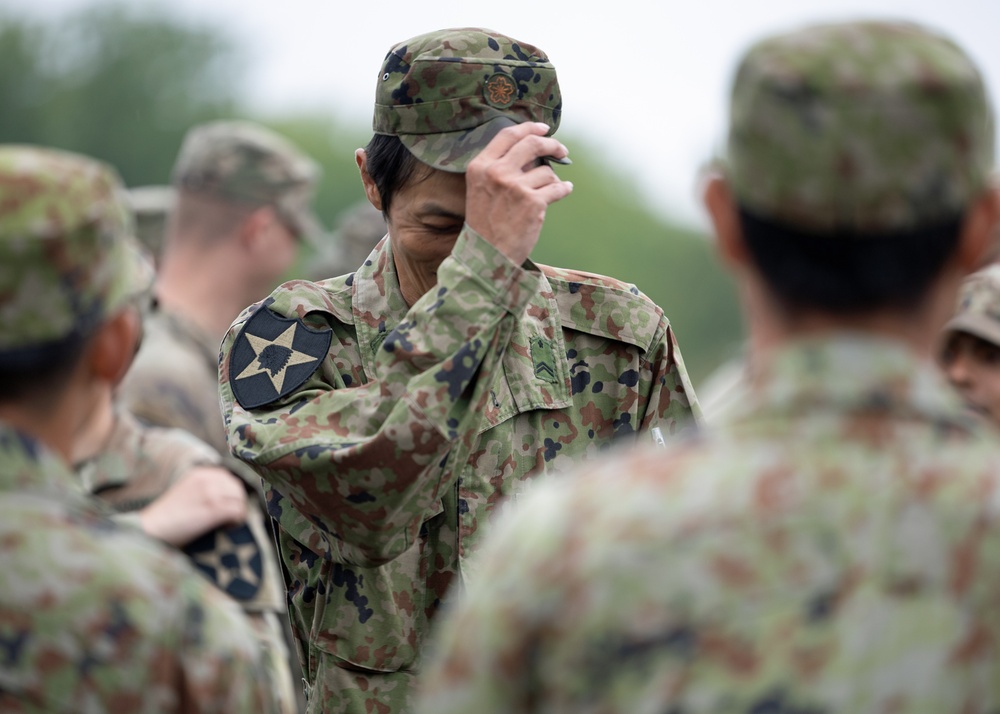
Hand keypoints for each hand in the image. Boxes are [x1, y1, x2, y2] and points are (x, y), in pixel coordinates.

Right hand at [138, 466, 248, 546]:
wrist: (151, 529)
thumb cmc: (166, 518)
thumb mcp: (186, 493)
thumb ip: (204, 490)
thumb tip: (227, 500)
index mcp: (199, 473)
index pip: (228, 479)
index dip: (231, 495)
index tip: (226, 509)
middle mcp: (206, 479)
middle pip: (237, 488)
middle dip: (237, 504)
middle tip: (229, 520)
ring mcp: (211, 492)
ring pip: (239, 499)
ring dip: (238, 513)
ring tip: (227, 525)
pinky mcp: (213, 508)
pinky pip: (237, 511)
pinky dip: (237, 520)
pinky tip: (226, 528)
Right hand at [464, 121, 572, 264]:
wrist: (487, 256)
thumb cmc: (486, 225)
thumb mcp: (482, 190)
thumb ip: (502, 169)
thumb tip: (536, 153)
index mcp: (480, 167)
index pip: (508, 135)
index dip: (529, 127)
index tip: (543, 128)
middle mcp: (496, 172)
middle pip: (532, 143)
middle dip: (552, 144)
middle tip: (562, 150)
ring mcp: (515, 186)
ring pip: (546, 171)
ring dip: (552, 180)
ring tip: (547, 193)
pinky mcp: (533, 202)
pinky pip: (557, 187)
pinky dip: (563, 189)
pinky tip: (564, 191)